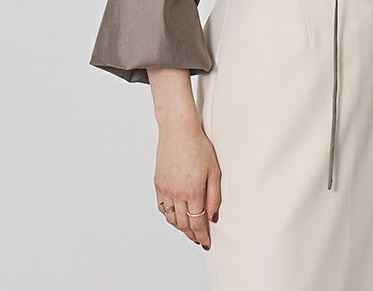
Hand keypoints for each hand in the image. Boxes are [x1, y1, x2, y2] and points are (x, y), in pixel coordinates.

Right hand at [154, 122, 221, 249]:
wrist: (178, 130)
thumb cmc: (198, 146)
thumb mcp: (214, 170)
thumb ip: (214, 195)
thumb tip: (213, 216)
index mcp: (192, 191)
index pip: (197, 223)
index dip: (202, 235)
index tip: (206, 242)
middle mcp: (176, 193)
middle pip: (183, 224)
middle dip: (192, 234)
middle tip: (199, 238)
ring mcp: (165, 189)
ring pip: (171, 219)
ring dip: (180, 227)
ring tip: (190, 229)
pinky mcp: (158, 184)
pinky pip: (162, 208)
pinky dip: (170, 216)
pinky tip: (177, 215)